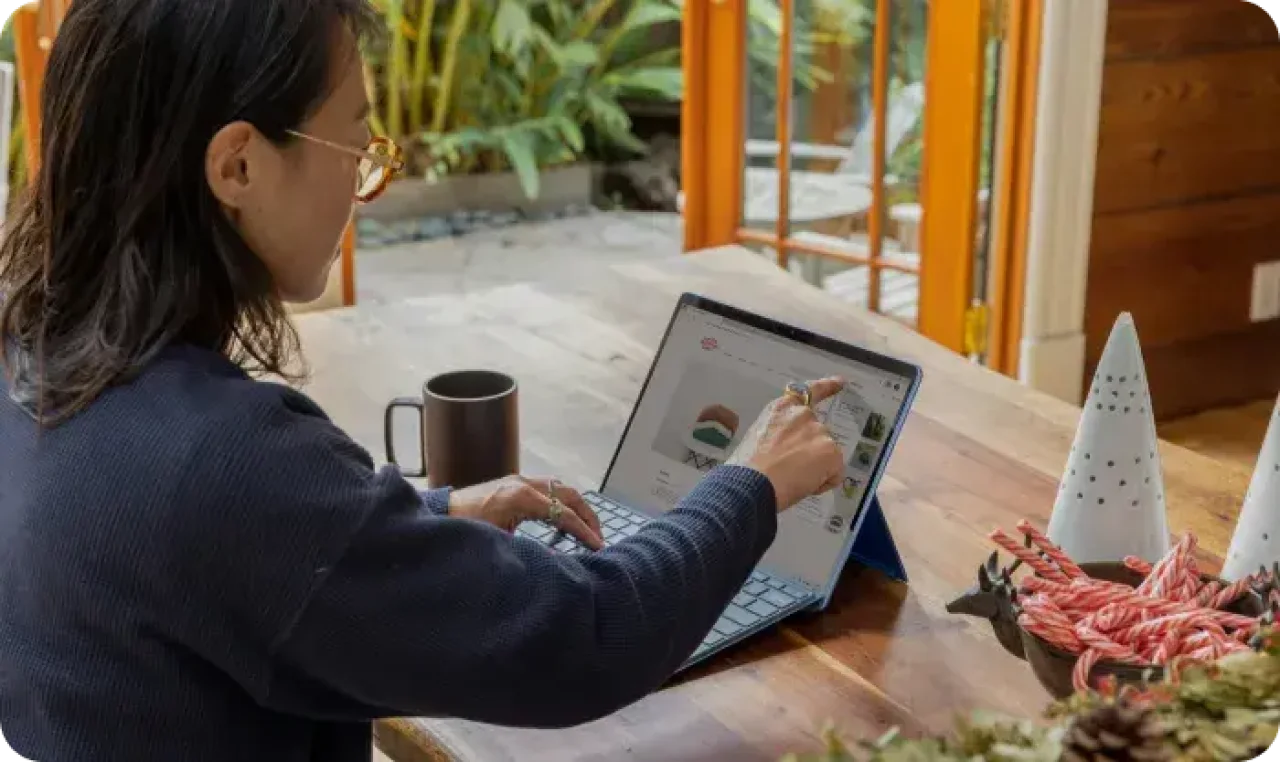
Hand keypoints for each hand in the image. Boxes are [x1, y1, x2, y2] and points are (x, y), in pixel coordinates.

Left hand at [448, 475, 603, 549]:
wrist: (441, 514)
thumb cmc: (465, 529)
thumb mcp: (501, 544)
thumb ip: (532, 550)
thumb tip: (558, 562)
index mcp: (522, 498)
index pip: (565, 515)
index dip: (584, 532)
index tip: (598, 546)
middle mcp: (524, 484)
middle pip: (570, 495)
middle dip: (588, 516)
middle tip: (599, 537)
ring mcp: (519, 480)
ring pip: (561, 487)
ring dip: (577, 506)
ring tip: (586, 527)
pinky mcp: (514, 483)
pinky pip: (548, 487)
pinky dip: (562, 501)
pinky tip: (562, 519)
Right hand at [728, 377, 845, 510]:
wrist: (751, 483)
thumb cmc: (746, 467)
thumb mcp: (760, 438)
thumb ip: (780, 434)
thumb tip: (789, 451)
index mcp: (782, 408)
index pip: (809, 391)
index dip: (827, 386)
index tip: (840, 382)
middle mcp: (804, 415)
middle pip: (818, 434)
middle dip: (811, 452)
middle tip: (790, 470)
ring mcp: (820, 432)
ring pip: (826, 456)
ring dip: (815, 469)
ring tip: (791, 480)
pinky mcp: (832, 452)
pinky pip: (834, 474)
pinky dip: (823, 483)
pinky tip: (804, 486)